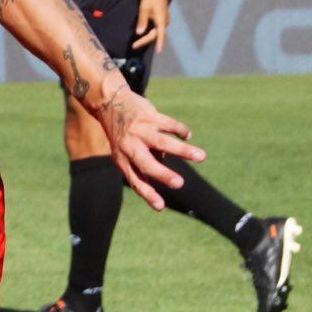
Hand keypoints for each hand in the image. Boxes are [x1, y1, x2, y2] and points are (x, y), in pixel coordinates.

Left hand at [95, 85, 204, 209]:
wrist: (110, 104)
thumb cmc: (122, 135)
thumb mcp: (124, 153)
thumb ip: (143, 165)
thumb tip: (164, 174)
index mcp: (123, 160)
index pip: (135, 181)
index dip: (147, 195)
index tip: (161, 207)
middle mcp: (129, 147)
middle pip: (146, 164)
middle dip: (163, 175)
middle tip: (179, 184)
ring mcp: (139, 130)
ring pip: (163, 142)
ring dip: (183, 151)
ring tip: (202, 157)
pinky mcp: (148, 115)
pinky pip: (168, 124)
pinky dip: (180, 131)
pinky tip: (187, 136)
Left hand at [131, 0, 169, 51]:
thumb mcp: (144, 9)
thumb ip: (142, 21)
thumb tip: (139, 33)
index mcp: (161, 20)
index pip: (160, 34)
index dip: (159, 43)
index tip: (159, 51)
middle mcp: (165, 21)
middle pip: (155, 35)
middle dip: (145, 40)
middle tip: (134, 45)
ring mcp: (164, 20)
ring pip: (156, 32)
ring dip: (147, 37)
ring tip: (137, 43)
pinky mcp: (162, 18)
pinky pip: (156, 28)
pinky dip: (150, 33)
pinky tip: (143, 35)